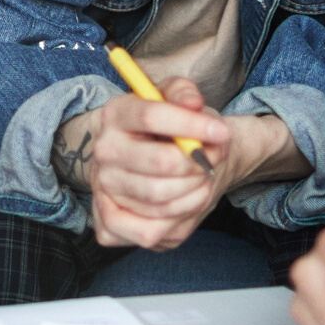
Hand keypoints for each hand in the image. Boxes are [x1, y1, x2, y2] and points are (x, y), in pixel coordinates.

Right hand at [60, 78, 233, 248]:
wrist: (159, 160)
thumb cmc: (173, 129)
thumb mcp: (179, 100)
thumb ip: (184, 93)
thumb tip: (192, 103)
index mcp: (115, 114)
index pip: (150, 116)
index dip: (191, 125)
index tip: (221, 133)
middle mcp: (103, 150)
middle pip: (160, 162)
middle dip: (198, 164)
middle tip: (211, 162)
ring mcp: (103, 188)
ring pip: (160, 198)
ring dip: (195, 192)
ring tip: (202, 180)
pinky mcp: (108, 222)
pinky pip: (148, 231)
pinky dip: (176, 220)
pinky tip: (184, 203)